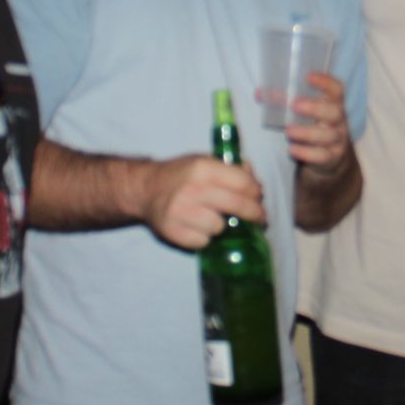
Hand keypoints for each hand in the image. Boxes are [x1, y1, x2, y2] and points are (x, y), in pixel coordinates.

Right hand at [137, 157, 265, 248]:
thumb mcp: (203, 161)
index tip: (259, 197)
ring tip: (214, 218)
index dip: (256, 192)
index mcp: (202, 168)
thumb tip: (255, 183)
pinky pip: (203, 242)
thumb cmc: (180, 175)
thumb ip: (230, 169)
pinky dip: (205, 238)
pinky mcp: (172, 231)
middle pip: (238, 205)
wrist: (145, 189)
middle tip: (260, 218)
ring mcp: (181, 212)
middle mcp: (192, 189)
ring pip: (220, 227)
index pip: (243, 182)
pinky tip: (199, 228)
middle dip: (254, 214)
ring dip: (222, 226)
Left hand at [284, 73, 350, 174]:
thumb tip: (260, 93)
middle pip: (334, 112)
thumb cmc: (312, 126)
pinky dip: (306, 153)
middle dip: (315, 108)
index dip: (325, 82)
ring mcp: (337, 141)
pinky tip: (292, 150)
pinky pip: (323, 156)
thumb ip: (288, 102)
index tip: (308, 77)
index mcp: (333, 104)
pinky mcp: (331, 158)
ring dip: (307, 132)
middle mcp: (339, 121)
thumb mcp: (306, 113)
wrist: (328, 158)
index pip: (336, 90)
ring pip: (328, 135)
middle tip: (294, 105)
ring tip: (288, 131)